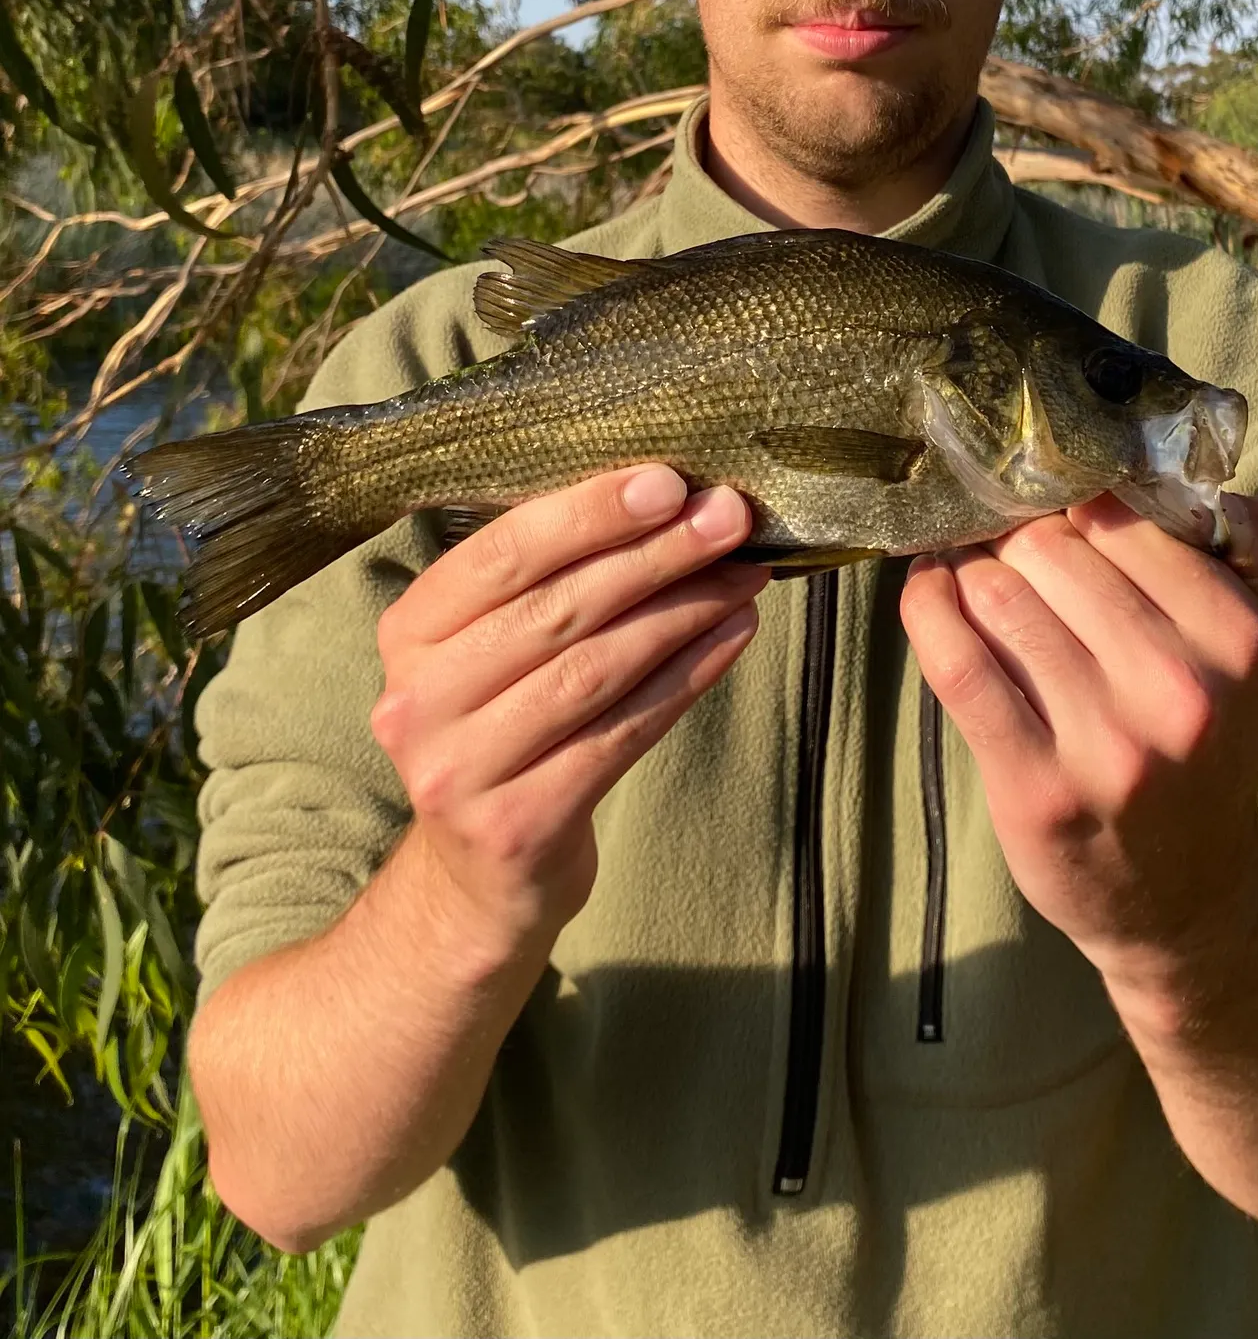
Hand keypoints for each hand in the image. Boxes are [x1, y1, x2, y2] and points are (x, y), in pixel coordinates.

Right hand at [370, 465, 767, 969]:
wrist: (479, 881)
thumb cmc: (506, 737)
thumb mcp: (491, 656)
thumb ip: (547, 587)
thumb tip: (666, 501)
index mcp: (406, 635)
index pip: (500, 556)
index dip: (587, 513)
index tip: (669, 481)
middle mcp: (417, 700)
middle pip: (556, 610)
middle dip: (654, 555)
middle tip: (729, 518)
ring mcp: (460, 769)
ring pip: (594, 670)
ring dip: (682, 613)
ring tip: (745, 574)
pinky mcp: (517, 824)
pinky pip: (622, 734)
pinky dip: (687, 679)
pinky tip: (733, 637)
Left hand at [901, 490, 1257, 998]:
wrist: (1187, 901)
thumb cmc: (1203, 751)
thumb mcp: (1253, 653)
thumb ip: (1245, 551)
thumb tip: (1171, 461)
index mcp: (1242, 640)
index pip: (1118, 519)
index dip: (1064, 505)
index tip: (1038, 508)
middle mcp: (1183, 690)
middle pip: (1049, 550)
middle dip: (1010, 540)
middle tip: (994, 547)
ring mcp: (1107, 744)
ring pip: (997, 596)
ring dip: (966, 576)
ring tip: (965, 579)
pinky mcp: (1036, 786)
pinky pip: (957, 663)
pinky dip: (926, 612)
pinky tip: (925, 595)